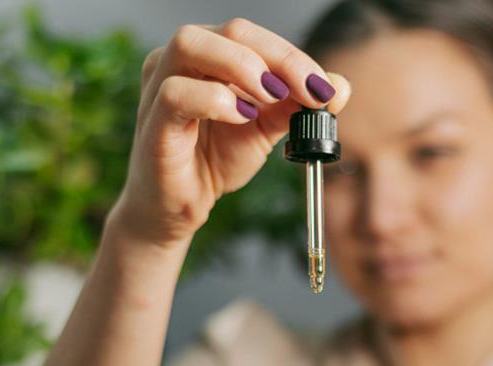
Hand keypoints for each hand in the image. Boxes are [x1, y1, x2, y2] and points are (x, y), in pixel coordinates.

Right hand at [110, 18, 350, 245]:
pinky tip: (241, 117)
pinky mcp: (152, 122)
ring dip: (241, 66)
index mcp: (210, 54)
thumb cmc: (213, 159)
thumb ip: (297, 106)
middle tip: (308, 91)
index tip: (325, 88)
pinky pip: (175, 93)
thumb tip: (340, 87)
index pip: (254, 36)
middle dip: (278, 58)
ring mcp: (159, 86)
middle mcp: (181, 60)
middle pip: (229, 31)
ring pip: (190, 44)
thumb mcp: (265, 129)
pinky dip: (214, 100)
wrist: (181, 207)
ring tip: (272, 98)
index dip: (294, 58)